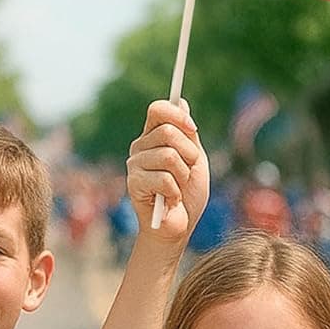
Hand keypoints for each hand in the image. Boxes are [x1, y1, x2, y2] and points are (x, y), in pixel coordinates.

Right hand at [129, 100, 208, 244]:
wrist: (178, 228)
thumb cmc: (187, 195)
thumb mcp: (195, 160)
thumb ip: (188, 134)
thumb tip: (181, 101)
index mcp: (153, 137)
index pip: (157, 110)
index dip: (177, 115)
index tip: (193, 128)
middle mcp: (140, 148)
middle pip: (168, 131)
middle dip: (189, 153)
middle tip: (188, 171)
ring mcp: (135, 165)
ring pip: (169, 156)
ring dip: (183, 176)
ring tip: (178, 188)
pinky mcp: (133, 184)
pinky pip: (165, 178)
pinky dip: (175, 192)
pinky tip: (170, 200)